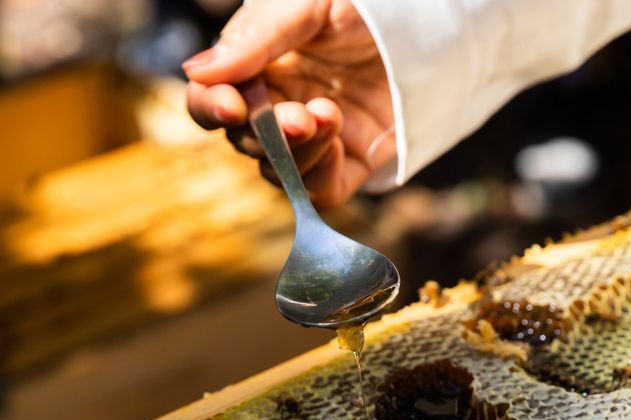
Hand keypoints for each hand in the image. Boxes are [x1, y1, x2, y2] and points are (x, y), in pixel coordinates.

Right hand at [183, 0, 394, 207]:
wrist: (435, 19)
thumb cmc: (367, 0)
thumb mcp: (307, 2)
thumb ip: (256, 37)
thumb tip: (195, 71)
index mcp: (257, 65)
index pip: (210, 100)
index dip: (210, 108)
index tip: (231, 106)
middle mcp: (278, 105)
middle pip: (244, 142)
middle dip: (265, 134)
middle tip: (298, 116)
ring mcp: (315, 138)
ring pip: (279, 172)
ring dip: (296, 152)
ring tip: (327, 114)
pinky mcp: (351, 163)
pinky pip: (319, 190)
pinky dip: (320, 175)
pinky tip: (338, 140)